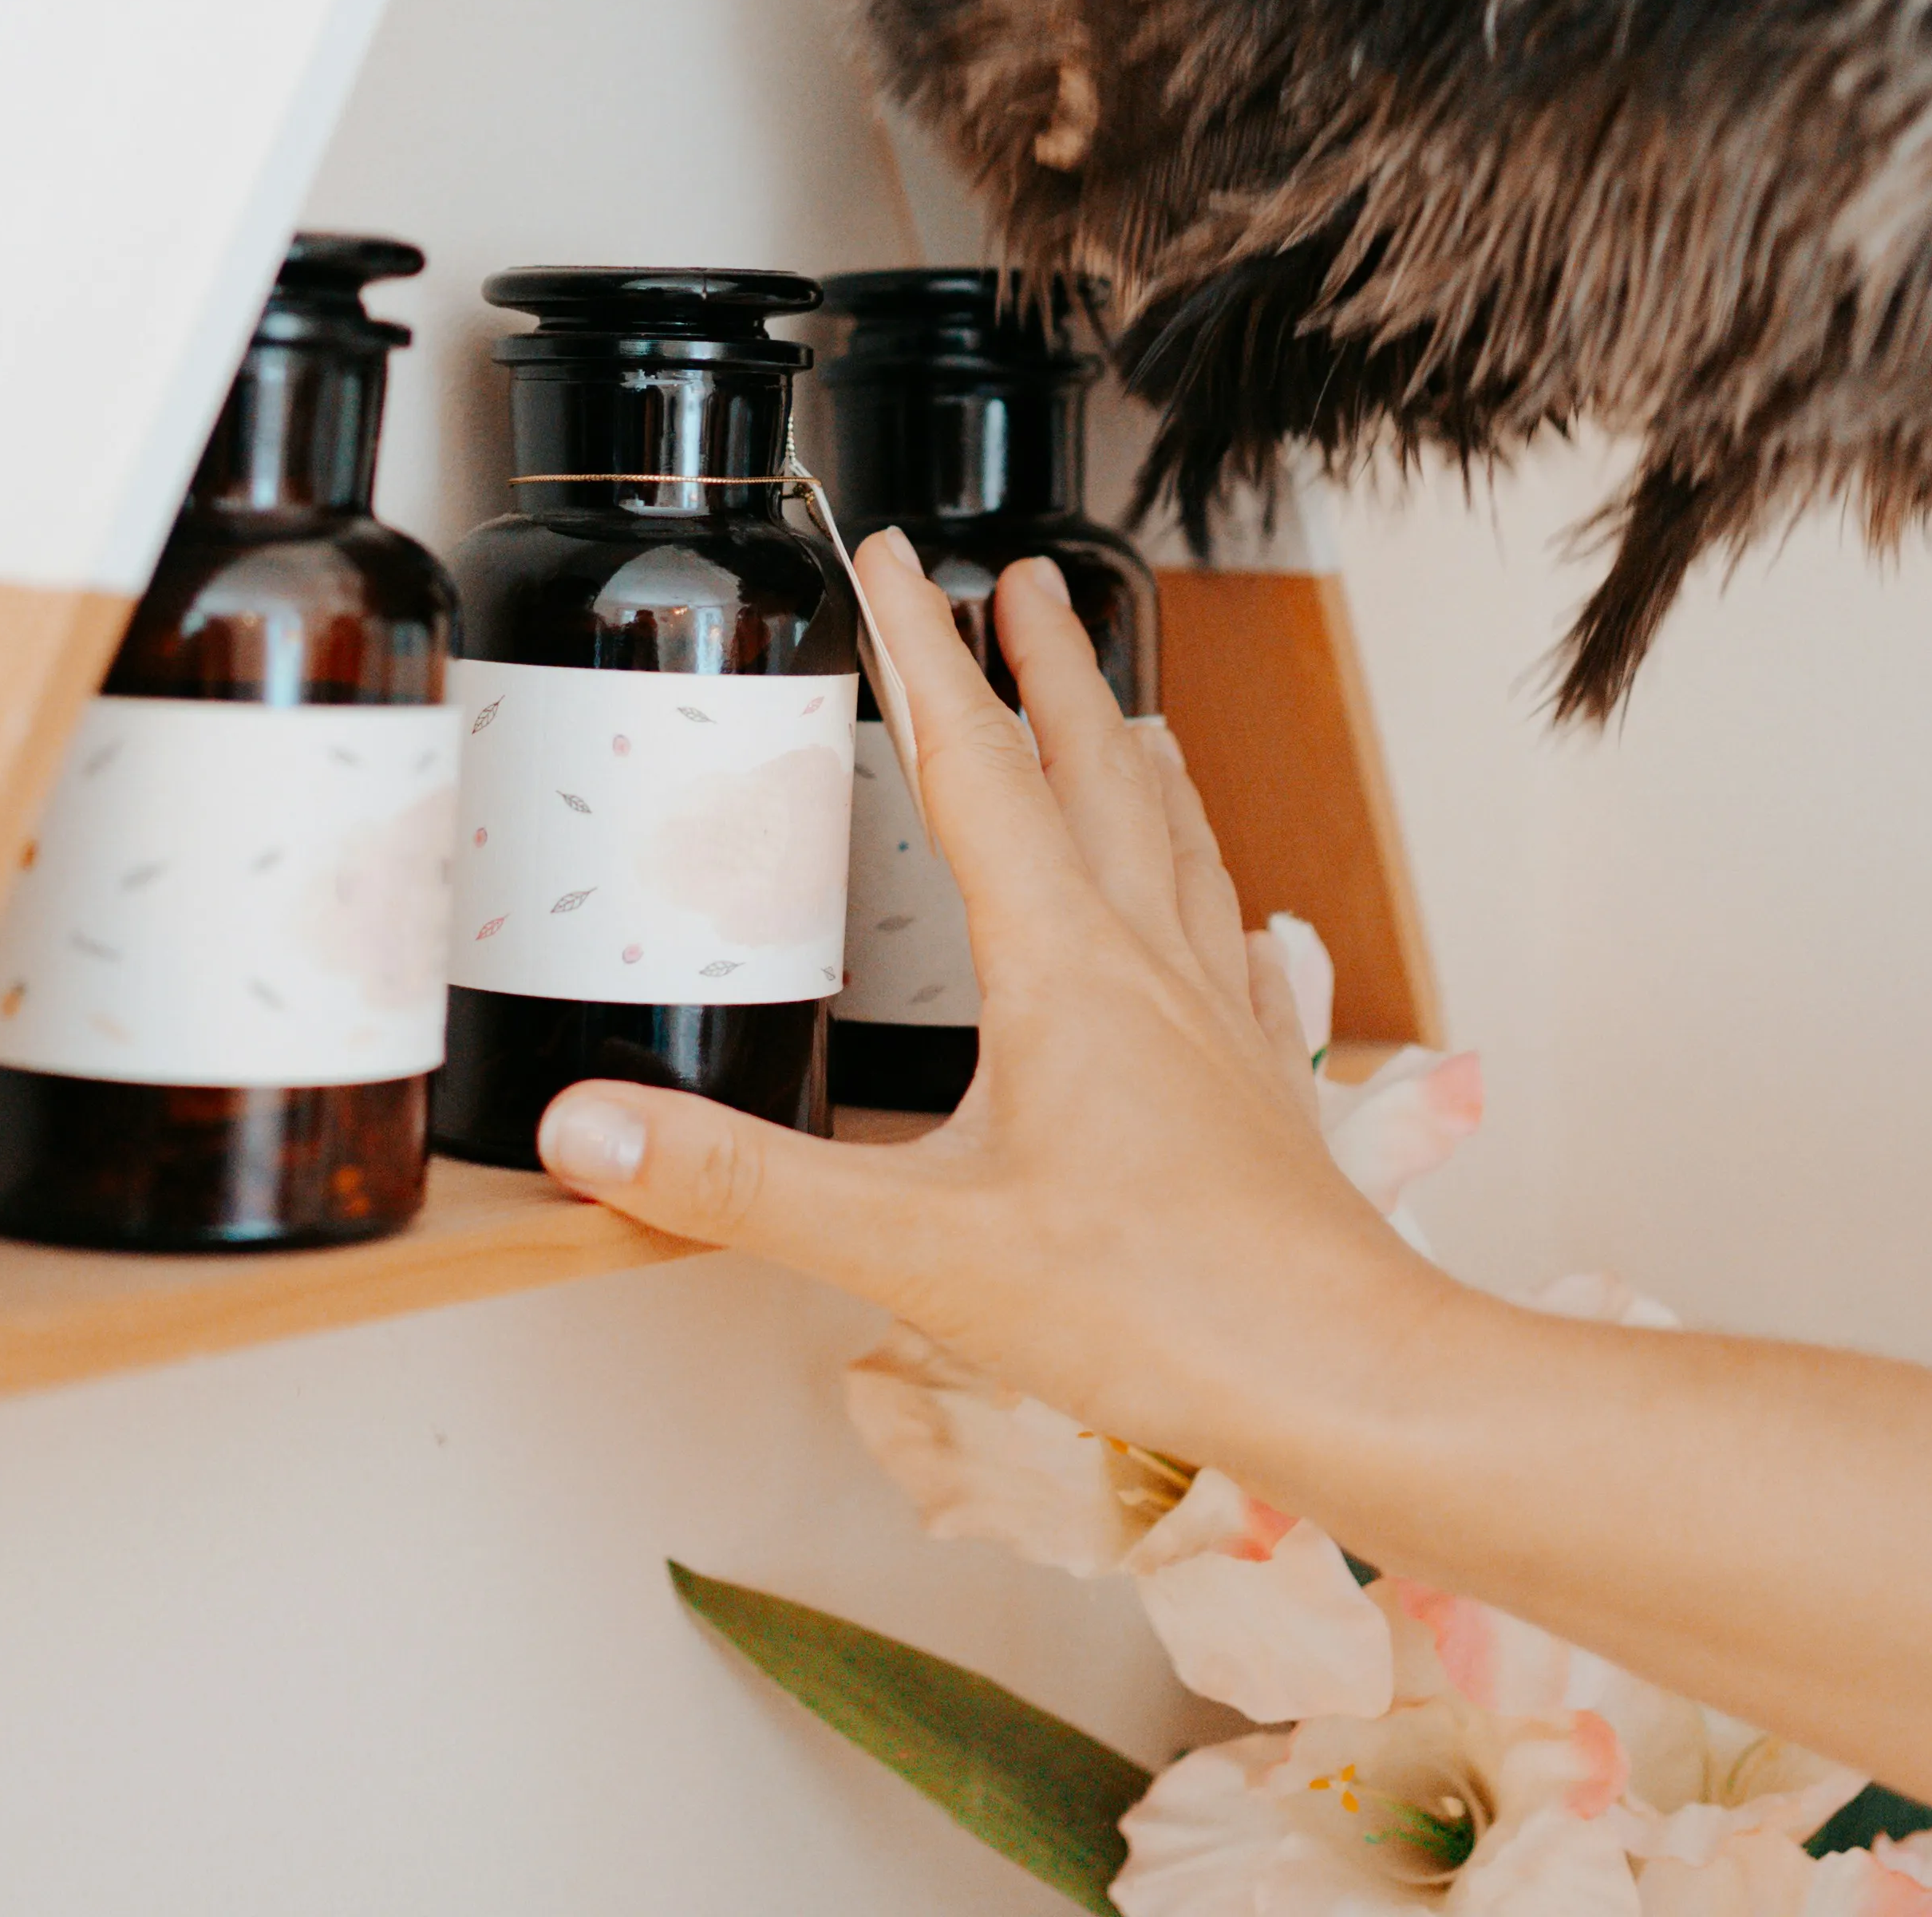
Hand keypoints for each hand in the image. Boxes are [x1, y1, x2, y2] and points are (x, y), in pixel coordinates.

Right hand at [533, 529, 1454, 1482]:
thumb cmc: (1158, 1312)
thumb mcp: (917, 1250)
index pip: (973, 767)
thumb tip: (584, 1132)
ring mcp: (1218, 1025)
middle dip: (1050, 668)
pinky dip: (1217, 903)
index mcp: (1063, 967)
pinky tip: (1235, 922)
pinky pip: (1238, 957)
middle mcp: (1149, 967)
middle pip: (1095, 773)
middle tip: (1025, 581)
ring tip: (1128, 711)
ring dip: (1137, 761)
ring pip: (1176, 849)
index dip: (921, 649)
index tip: (892, 552)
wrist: (1347, 1380)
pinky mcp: (1259, 1093)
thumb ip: (744, 1187)